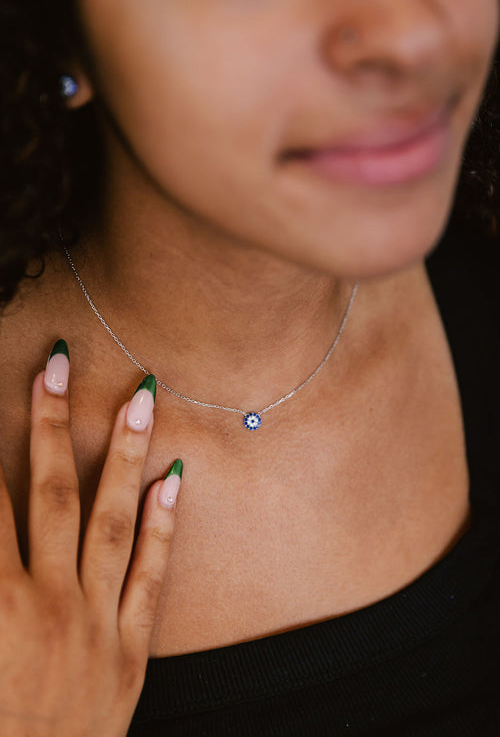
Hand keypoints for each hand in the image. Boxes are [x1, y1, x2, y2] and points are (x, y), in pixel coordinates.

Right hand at [0, 341, 180, 736]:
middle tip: (56, 365)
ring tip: (142, 397)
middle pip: (48, 492)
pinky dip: (165, 524)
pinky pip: (152, 575)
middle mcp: (46, 602)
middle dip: (49, 423)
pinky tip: (176, 476)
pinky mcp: (130, 649)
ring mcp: (96, 622)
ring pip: (112, 518)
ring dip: (124, 452)